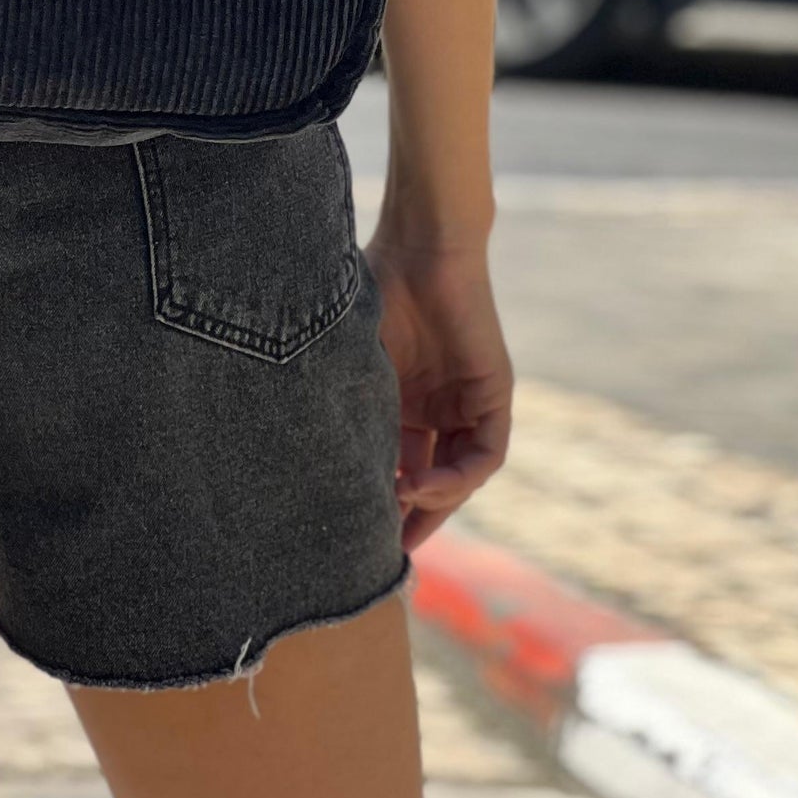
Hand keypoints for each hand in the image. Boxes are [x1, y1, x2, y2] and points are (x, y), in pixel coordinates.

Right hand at [366, 237, 511, 552]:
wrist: (419, 243)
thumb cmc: (374, 286)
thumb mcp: (354, 359)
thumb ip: (345, 402)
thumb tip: (302, 455)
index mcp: (404, 400)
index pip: (399, 465)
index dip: (383, 502)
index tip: (357, 535)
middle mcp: (439, 408)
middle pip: (434, 481)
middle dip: (413, 520)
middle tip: (385, 553)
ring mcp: (469, 402)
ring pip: (460, 474)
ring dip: (435, 502)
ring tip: (398, 511)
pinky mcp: (495, 395)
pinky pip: (486, 454)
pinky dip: (459, 477)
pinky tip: (424, 485)